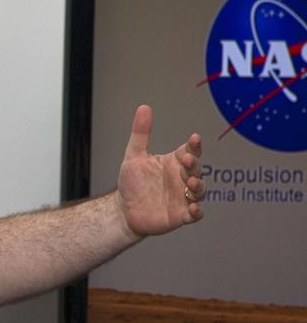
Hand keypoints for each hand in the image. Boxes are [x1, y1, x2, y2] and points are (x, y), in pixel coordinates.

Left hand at [116, 104, 204, 236]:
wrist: (123, 210)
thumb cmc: (132, 183)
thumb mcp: (134, 156)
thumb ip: (140, 133)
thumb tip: (144, 107)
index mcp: (173, 162)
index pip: (190, 150)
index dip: (194, 145)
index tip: (194, 138)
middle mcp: (181, 178)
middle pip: (196, 168)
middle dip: (194, 163)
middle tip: (186, 159)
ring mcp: (183, 197)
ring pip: (199, 190)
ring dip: (198, 186)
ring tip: (189, 182)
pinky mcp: (180, 215)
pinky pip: (194, 214)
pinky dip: (197, 211)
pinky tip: (193, 208)